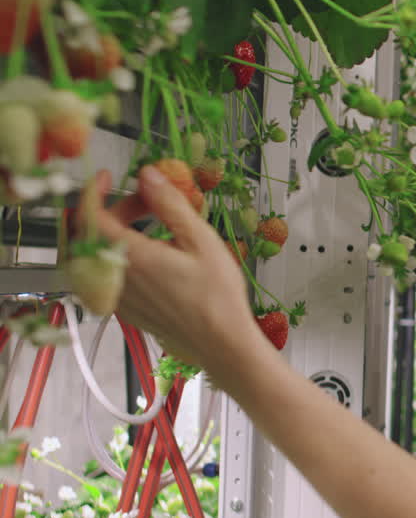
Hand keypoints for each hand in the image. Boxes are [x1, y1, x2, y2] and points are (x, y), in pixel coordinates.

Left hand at [79, 167, 260, 375]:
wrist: (221, 344)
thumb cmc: (217, 294)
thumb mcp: (201, 241)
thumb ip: (170, 204)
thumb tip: (148, 174)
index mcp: (131, 257)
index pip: (91, 216)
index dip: (94, 190)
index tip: (108, 175)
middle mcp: (115, 277)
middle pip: (92, 233)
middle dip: (115, 209)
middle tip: (149, 201)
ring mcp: (117, 296)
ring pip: (97, 254)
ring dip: (116, 232)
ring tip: (152, 228)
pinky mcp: (124, 310)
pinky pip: (106, 274)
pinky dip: (120, 255)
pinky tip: (152, 255)